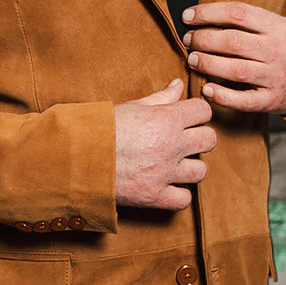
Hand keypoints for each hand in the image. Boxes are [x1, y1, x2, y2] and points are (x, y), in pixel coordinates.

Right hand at [113, 79, 215, 209]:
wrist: (75, 157)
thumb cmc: (100, 128)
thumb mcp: (132, 106)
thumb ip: (160, 98)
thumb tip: (178, 84)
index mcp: (167, 119)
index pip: (203, 111)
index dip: (196, 113)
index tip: (187, 117)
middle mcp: (172, 145)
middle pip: (209, 140)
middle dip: (199, 138)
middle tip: (184, 140)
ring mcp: (165, 173)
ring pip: (201, 171)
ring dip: (190, 167)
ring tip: (174, 164)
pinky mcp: (155, 196)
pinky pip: (184, 199)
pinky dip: (178, 194)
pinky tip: (167, 185)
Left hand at [182, 2, 285, 114]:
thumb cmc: (284, 49)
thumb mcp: (276, 27)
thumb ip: (248, 21)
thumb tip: (203, 15)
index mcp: (277, 26)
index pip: (238, 13)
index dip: (208, 13)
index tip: (188, 16)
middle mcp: (278, 50)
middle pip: (233, 41)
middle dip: (203, 39)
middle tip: (188, 40)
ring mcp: (276, 76)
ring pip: (235, 70)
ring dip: (208, 64)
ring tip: (193, 59)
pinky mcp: (273, 100)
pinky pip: (244, 100)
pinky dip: (222, 96)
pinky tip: (207, 89)